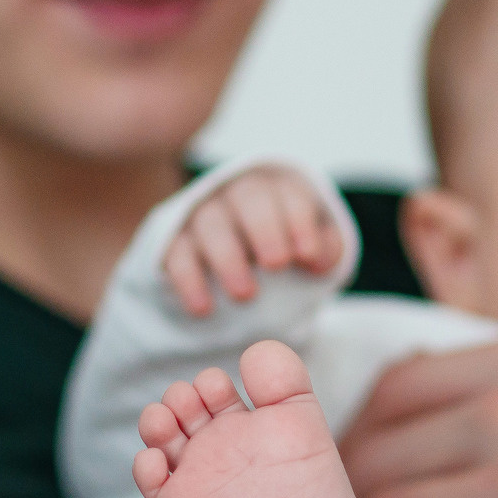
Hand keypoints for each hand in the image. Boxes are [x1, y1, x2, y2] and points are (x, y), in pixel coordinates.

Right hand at [162, 163, 345, 316]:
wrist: (238, 257)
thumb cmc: (283, 247)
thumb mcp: (309, 244)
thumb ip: (323, 247)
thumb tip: (318, 261)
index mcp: (276, 189)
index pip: (289, 195)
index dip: (300, 222)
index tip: (308, 256)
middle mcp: (237, 193)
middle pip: (248, 200)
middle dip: (265, 230)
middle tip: (276, 265)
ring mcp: (202, 214)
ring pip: (210, 224)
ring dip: (228, 258)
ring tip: (246, 296)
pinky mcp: (174, 241)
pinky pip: (177, 255)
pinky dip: (189, 281)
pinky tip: (203, 309)